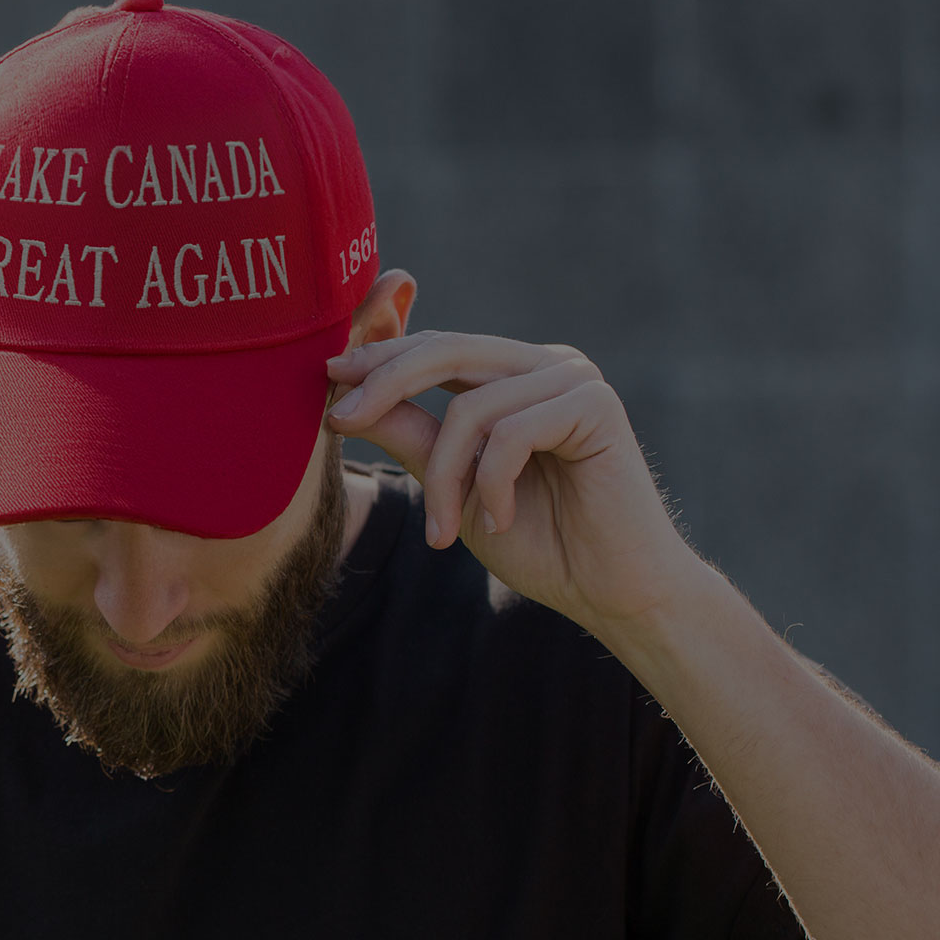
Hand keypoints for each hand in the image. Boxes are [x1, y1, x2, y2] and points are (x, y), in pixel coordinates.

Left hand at [326, 332, 705, 633]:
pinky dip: (492, 484)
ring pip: (471, 407)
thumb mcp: (454, 485)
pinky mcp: (595, 404)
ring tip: (443, 531)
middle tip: (340, 419)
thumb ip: (412, 435)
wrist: (611, 591)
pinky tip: (500, 523)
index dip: (380, 357)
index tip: (327, 377)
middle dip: (385, 384)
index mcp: (512, 375)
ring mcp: (573, 378)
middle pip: (446, 351)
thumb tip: (344, 396)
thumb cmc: (538, 542)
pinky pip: (511, 432)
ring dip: (445, 478)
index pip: (436, 347)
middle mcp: (543, 365)